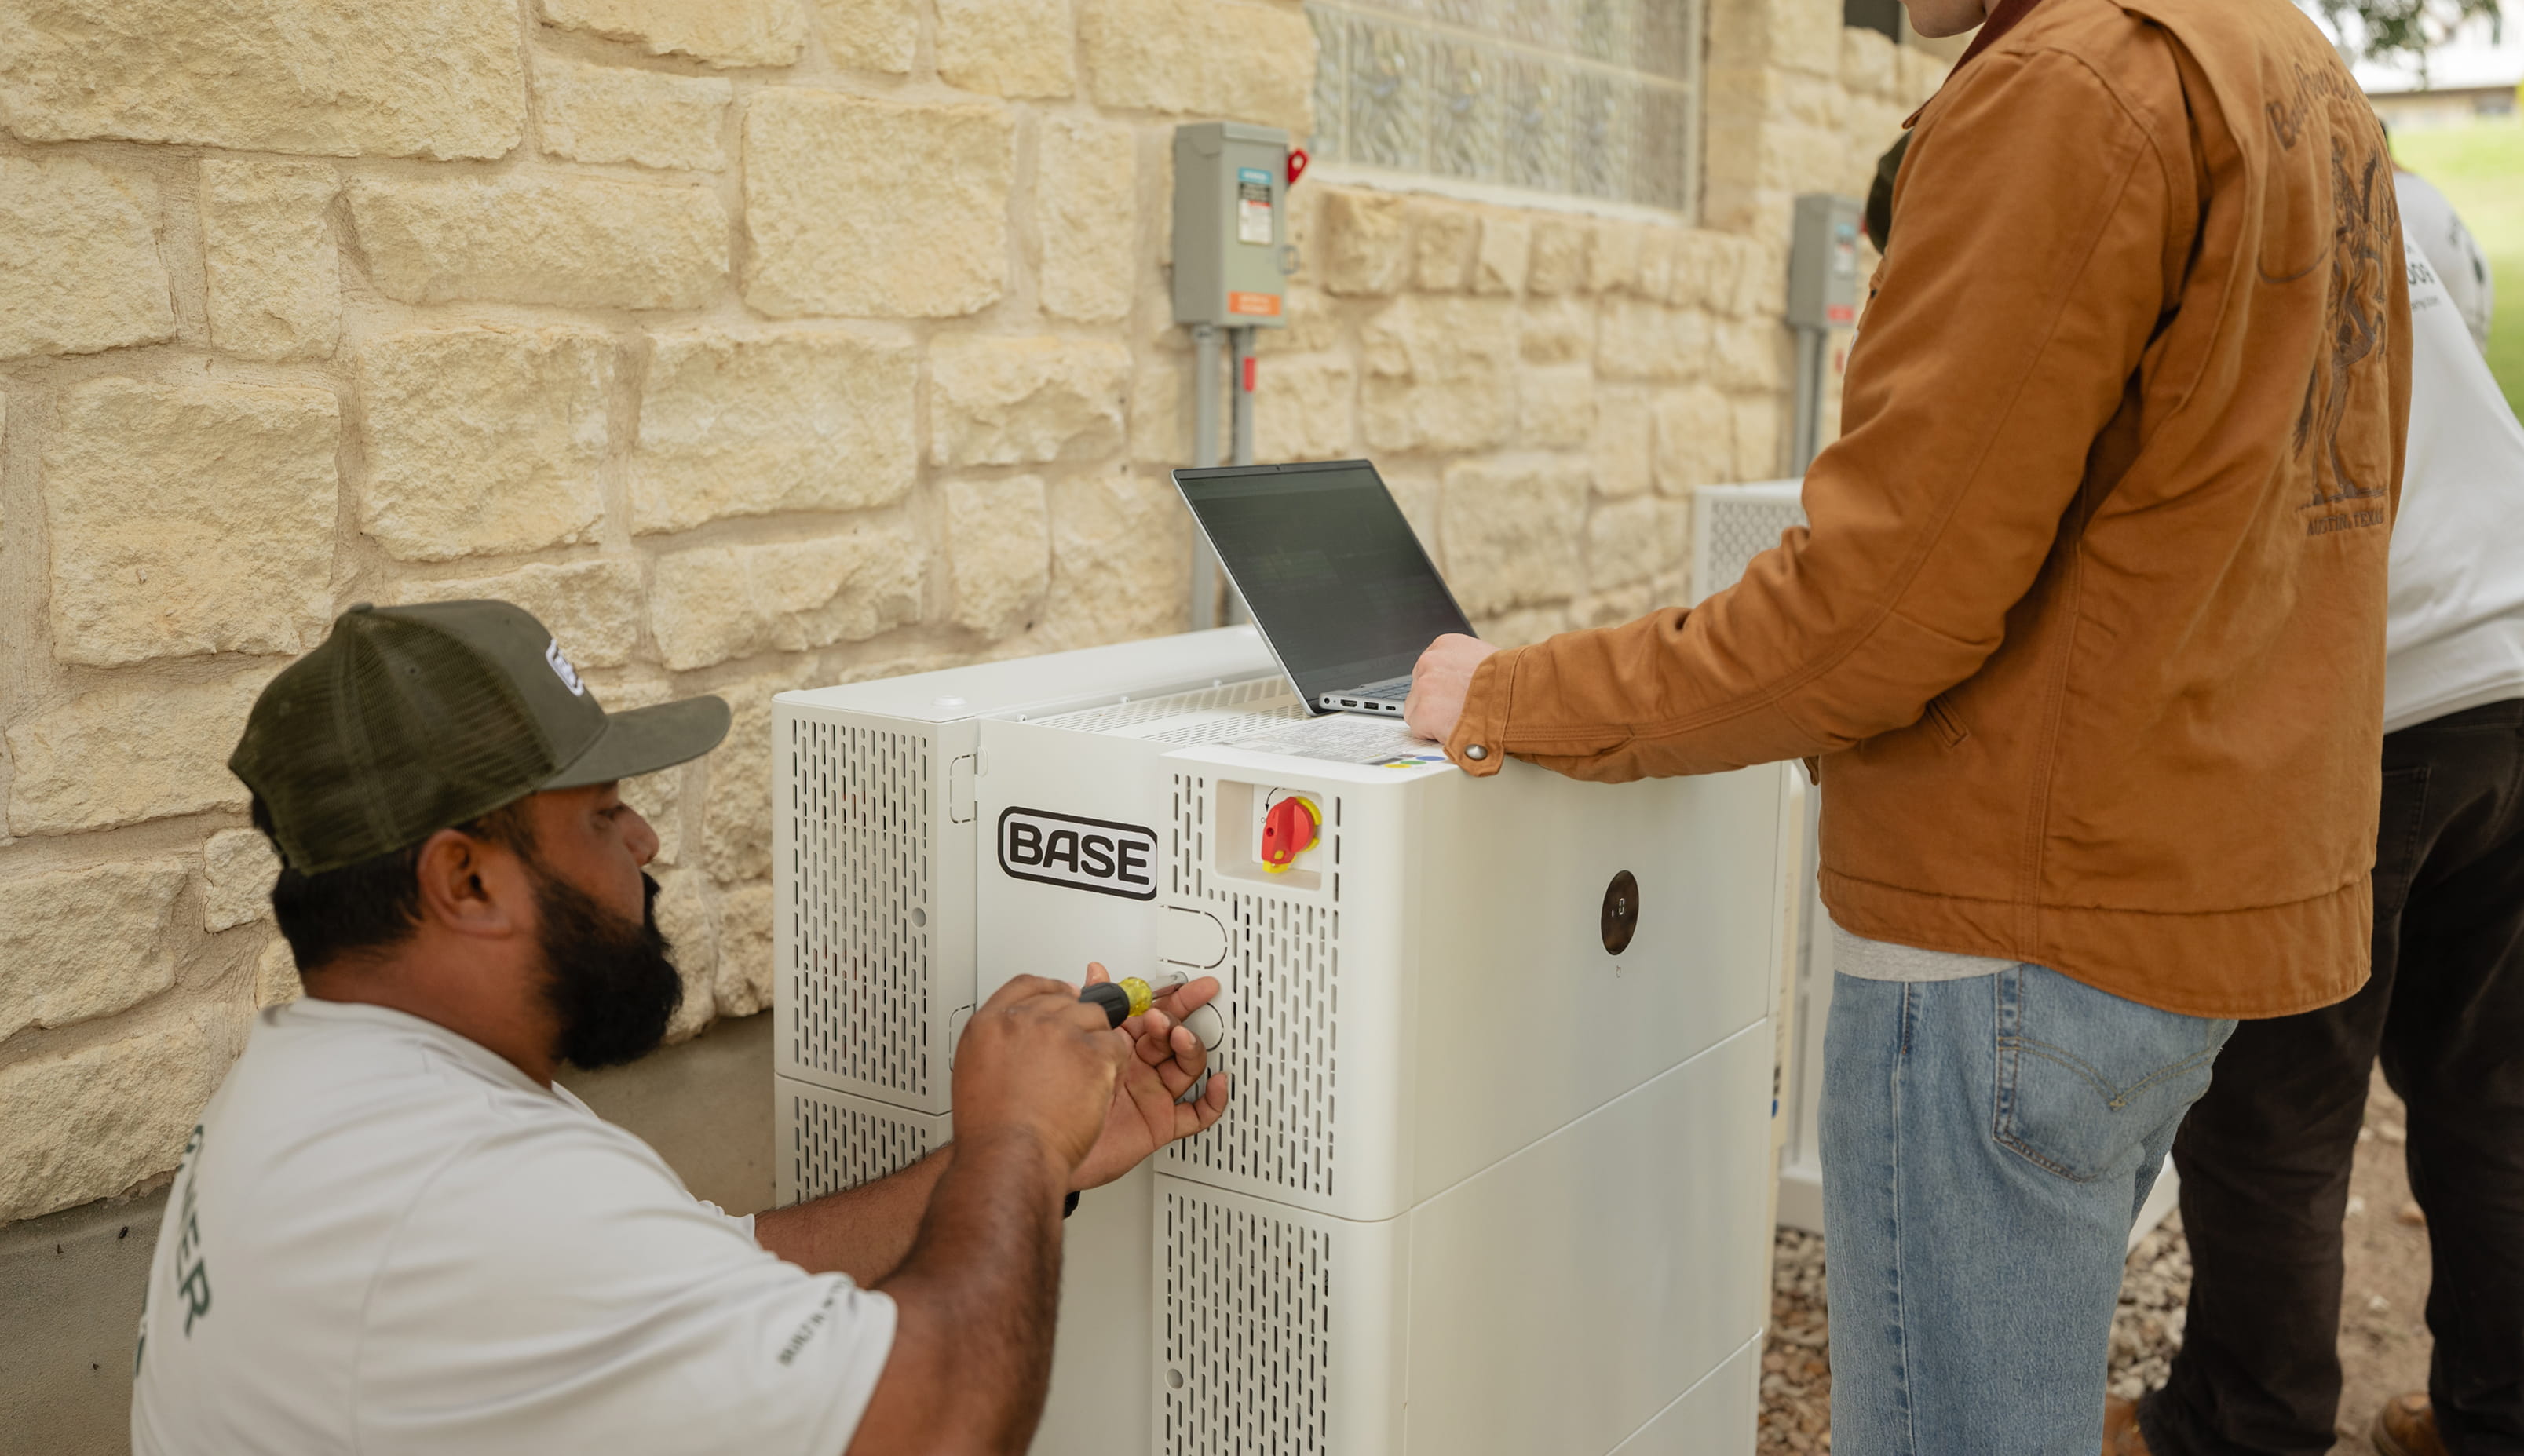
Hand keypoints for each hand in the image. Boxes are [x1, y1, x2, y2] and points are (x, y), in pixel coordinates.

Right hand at [949, 974, 1128, 1177]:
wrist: (1007, 1156)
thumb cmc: (991, 1130)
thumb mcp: (973, 1073)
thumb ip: (999, 1045)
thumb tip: (1016, 1039)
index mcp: (990, 1023)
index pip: (1025, 986)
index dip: (1049, 989)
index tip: (1062, 994)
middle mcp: (1024, 1021)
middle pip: (1064, 1000)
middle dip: (1076, 1023)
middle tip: (1080, 1050)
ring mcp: (1059, 1033)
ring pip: (1095, 1018)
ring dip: (1097, 1043)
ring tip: (1088, 1074)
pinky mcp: (1090, 1053)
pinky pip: (1116, 1045)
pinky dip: (1116, 1065)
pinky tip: (1103, 1084)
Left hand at [1069, 964, 1231, 1190]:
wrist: (1042, 1147)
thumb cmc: (1053, 1101)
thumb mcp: (1076, 1046)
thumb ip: (1093, 1009)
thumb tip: (1097, 973)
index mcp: (1121, 1046)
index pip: (1153, 1014)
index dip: (1170, 997)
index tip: (1184, 982)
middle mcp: (1140, 1068)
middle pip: (1174, 1035)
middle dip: (1183, 1015)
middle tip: (1191, 998)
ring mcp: (1152, 1094)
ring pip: (1187, 1067)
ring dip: (1190, 1048)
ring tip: (1180, 1037)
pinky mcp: (1160, 1123)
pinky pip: (1196, 1113)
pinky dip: (1213, 1100)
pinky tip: (1218, 1084)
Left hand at [1402, 634, 1500, 744]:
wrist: (1519, 697)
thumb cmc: (1511, 681)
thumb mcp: (1488, 659)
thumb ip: (1466, 666)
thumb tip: (1462, 679)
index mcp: (1445, 645)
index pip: (1429, 668)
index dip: (1442, 687)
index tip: (1452, 695)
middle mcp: (1430, 661)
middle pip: (1419, 688)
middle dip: (1435, 702)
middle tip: (1457, 711)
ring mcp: (1425, 687)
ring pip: (1417, 709)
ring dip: (1434, 719)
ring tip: (1461, 720)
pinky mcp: (1424, 713)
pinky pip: (1419, 729)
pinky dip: (1435, 735)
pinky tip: (1456, 729)